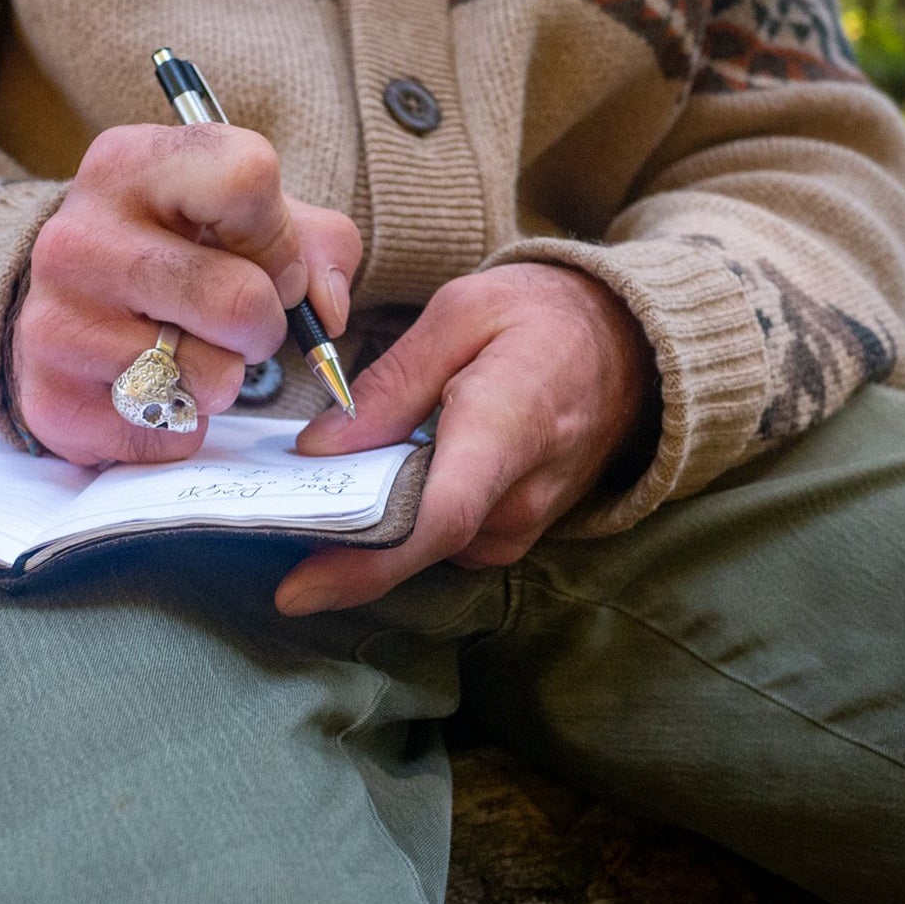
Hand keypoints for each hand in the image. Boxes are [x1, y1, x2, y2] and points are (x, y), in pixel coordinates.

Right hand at [14, 123, 360, 465]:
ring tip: (186, 353)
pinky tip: (153, 391)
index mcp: (128, 165)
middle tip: (234, 323)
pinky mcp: (54, 403)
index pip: (247, 178)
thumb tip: (327, 313)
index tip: (265, 261)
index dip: (280, 237)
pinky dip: (182, 426)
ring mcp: (56, 323)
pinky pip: (172, 436)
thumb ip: (316, 245)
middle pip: (240, 300)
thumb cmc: (175, 254)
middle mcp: (77, 238)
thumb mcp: (244, 217)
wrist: (67, 310)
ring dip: (224, 379)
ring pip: (211, 378)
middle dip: (264, 326)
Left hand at [274, 263, 659, 614]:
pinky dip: (401, 519)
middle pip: (416, 545)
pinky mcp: (515, 530)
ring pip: (424, 545)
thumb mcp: (461, 313)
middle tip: (272, 517)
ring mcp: (524, 521)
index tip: (297, 589)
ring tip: (324, 482)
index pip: (436, 520)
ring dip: (370, 525)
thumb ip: (390, 383)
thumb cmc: (543, 317)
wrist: (631, 345)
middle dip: (340, 541)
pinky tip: (377, 481)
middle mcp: (519, 494)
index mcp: (507, 428)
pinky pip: (444, 540)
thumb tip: (319, 447)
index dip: (363, 564)